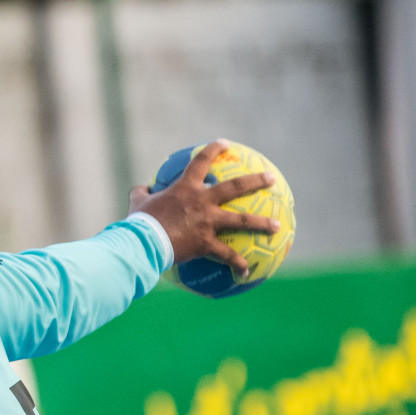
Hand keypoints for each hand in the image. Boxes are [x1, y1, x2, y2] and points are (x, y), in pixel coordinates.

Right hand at [128, 139, 279, 276]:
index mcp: (186, 188)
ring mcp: (207, 222)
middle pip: (235, 187)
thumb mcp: (137, 202)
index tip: (225, 144)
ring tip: (278, 225)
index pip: (201, 162)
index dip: (213, 150)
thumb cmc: (139, 222)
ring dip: (262, 222)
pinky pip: (227, 255)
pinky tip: (246, 271)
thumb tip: (141, 189)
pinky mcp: (206, 243)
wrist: (143, 242)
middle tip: (271, 178)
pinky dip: (238, 263)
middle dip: (256, 181)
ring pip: (241, 220)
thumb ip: (141, 193)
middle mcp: (202, 201)